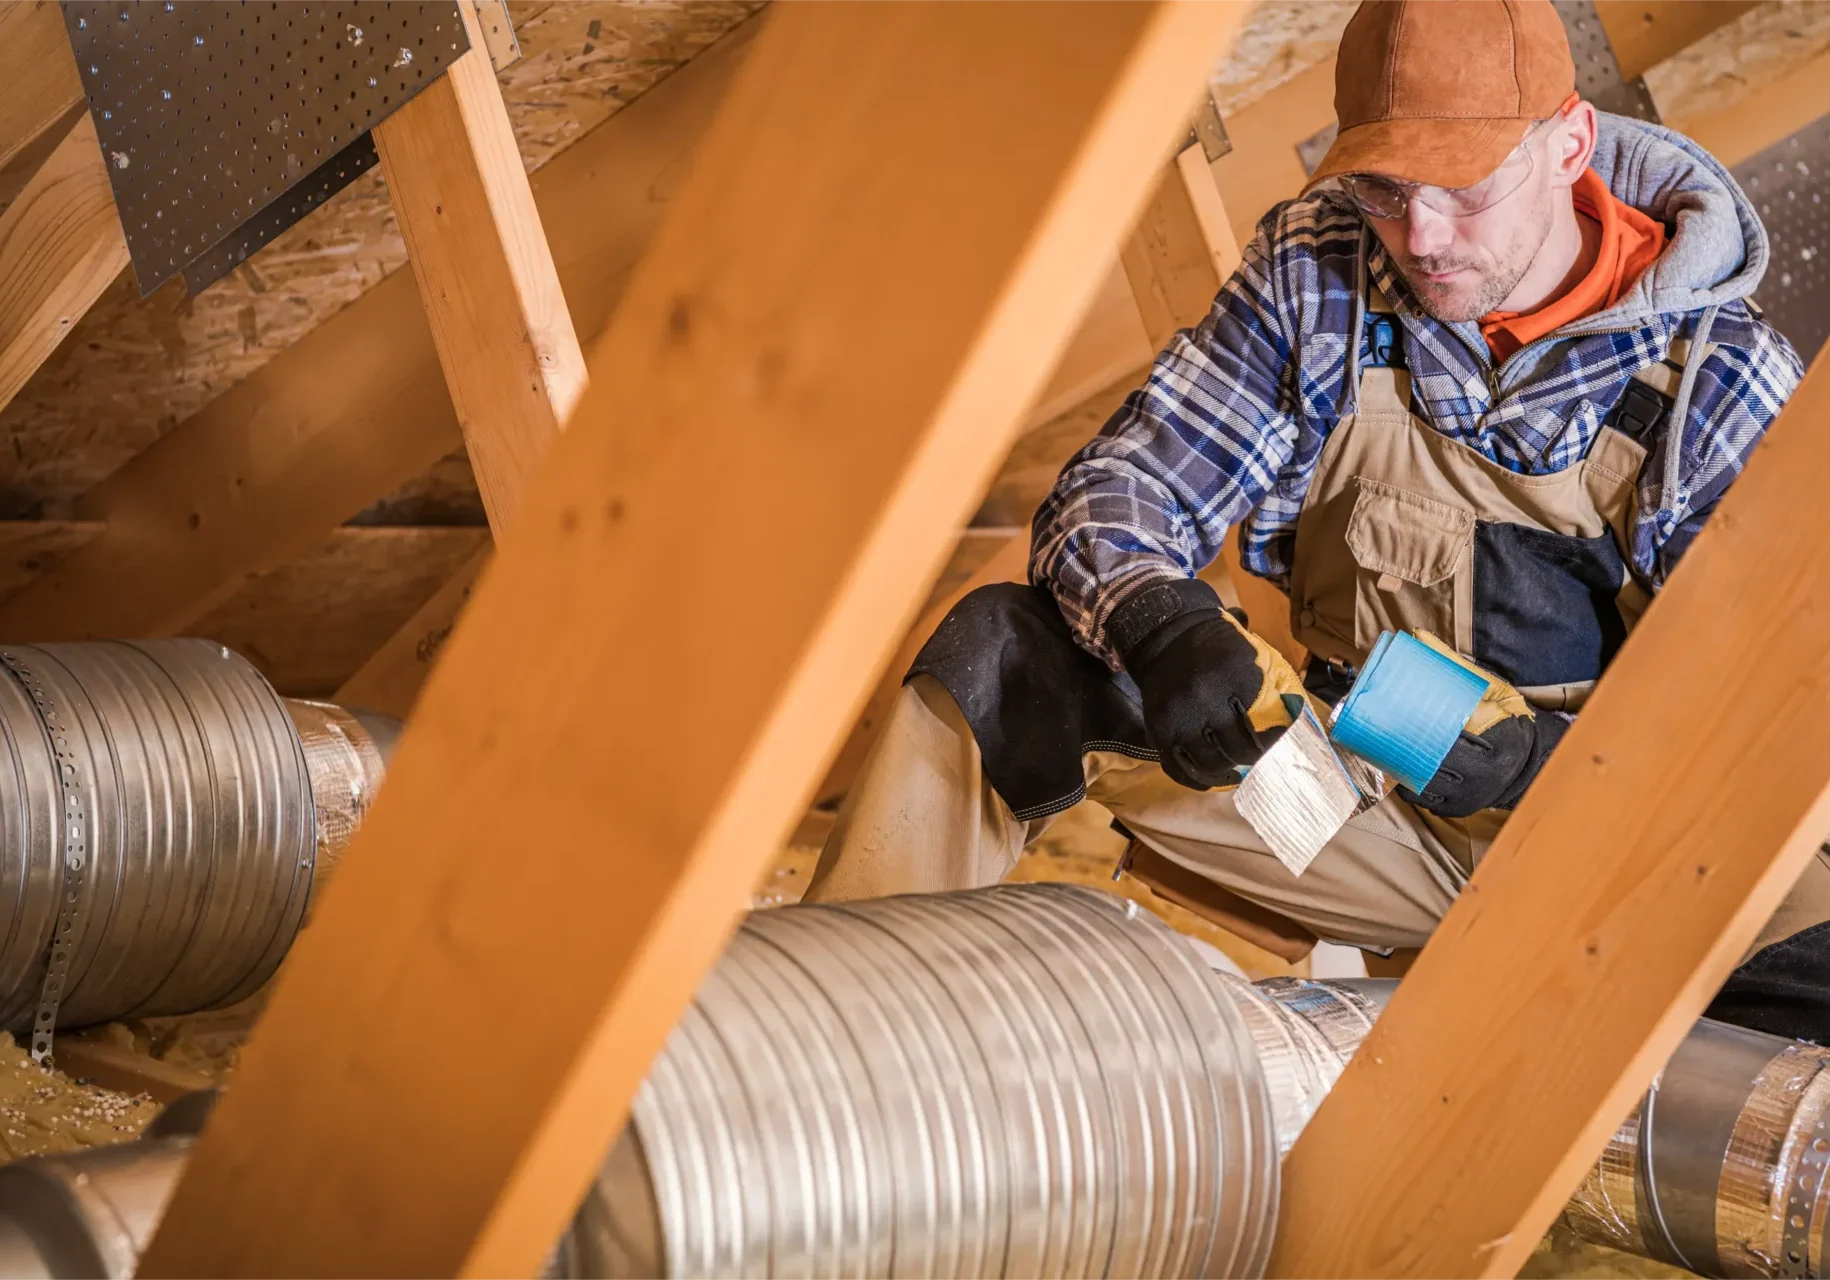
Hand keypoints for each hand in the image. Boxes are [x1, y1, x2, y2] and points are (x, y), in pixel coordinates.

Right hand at [1111, 579, 1302, 789]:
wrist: (1170, 637)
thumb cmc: (1220, 650)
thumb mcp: (1253, 658)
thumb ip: (1272, 690)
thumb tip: (1298, 725)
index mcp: (1238, 678)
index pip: (1262, 729)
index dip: (1272, 746)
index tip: (1280, 751)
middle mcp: (1207, 699)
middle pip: (1236, 750)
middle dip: (1250, 760)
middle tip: (1258, 762)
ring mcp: (1180, 716)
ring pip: (1207, 764)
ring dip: (1224, 772)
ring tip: (1234, 771)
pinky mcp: (1159, 728)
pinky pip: (1177, 768)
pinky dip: (1194, 778)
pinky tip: (1208, 777)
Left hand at [1397, 633, 1568, 817]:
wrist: (1532, 762)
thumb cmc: (1510, 719)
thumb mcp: (1493, 689)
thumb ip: (1458, 667)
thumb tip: (1419, 638)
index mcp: (1497, 741)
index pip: (1450, 734)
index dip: (1420, 726)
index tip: (1394, 712)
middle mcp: (1484, 773)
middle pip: (1432, 760)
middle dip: (1404, 746)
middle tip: (1377, 729)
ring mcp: (1471, 795)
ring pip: (1425, 782)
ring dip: (1401, 766)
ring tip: (1381, 747)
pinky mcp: (1461, 808)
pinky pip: (1426, 799)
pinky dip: (1409, 785)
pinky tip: (1396, 769)